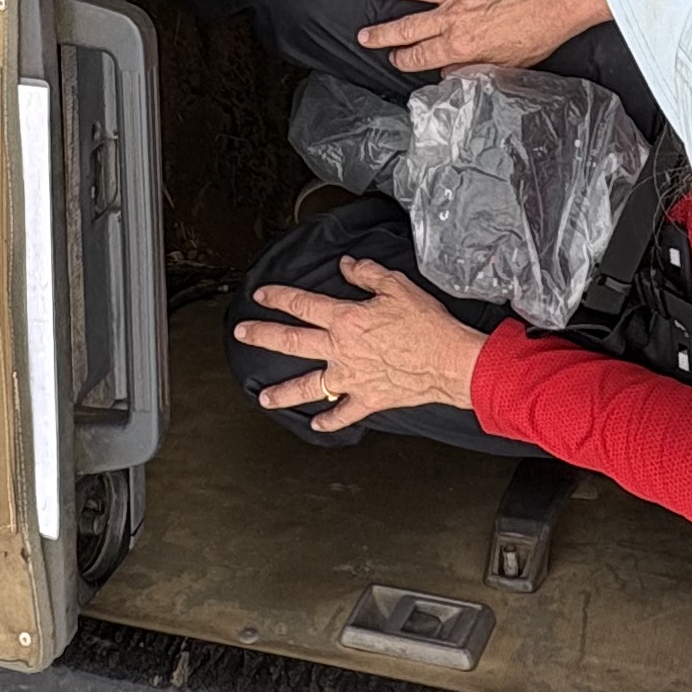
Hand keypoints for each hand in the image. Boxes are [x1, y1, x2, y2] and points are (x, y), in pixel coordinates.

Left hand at [235, 259, 490, 431]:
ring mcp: (351, 378)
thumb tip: (347, 265)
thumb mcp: (396, 286)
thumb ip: (367, 274)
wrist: (448, 361)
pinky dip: (329, 421)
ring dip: (283, 393)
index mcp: (345, 319)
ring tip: (264, 397)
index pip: (302, 304)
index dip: (278, 296)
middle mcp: (341, 350)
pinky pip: (343, 414)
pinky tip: (317, 425)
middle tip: (243, 333)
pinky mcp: (367, 399)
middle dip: (262, 336)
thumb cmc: (427, 324)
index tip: (261, 295)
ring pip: (308, 386)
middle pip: (292, 341)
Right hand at [355, 0, 607, 73]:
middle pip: (407, 26)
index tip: (394, 58)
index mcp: (459, 45)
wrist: (555, 2)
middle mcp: (453, 17)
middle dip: (382, 33)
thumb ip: (473, 68)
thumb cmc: (536, 35)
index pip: (420, 56)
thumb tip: (453, 70)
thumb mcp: (504, 66)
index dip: (403, 60)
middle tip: (364, 35)